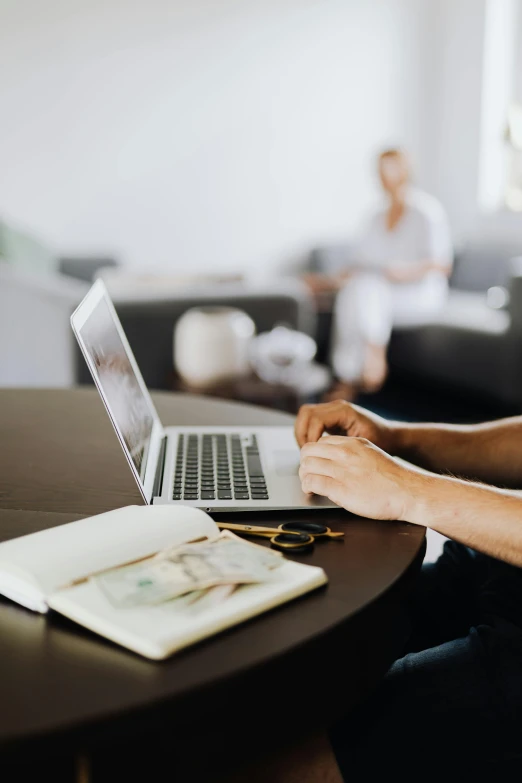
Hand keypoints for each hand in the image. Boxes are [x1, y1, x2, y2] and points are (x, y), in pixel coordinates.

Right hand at [295, 400, 396, 452]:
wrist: (392, 437)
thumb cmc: (382, 443)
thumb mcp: (362, 447)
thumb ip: (342, 450)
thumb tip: (321, 459)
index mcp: (345, 411)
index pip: (315, 419)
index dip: (310, 437)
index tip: (315, 454)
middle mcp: (337, 407)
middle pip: (305, 413)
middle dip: (302, 434)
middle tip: (307, 453)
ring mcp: (333, 410)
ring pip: (305, 416)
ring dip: (302, 434)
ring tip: (309, 452)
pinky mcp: (331, 418)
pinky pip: (311, 421)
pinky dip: (308, 434)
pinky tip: (315, 449)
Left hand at [299, 436, 418, 519]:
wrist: (408, 492)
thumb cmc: (392, 478)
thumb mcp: (370, 454)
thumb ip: (352, 453)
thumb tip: (334, 458)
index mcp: (352, 443)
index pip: (320, 442)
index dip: (314, 454)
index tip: (316, 464)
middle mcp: (345, 454)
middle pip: (308, 451)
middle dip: (305, 463)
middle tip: (308, 474)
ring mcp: (342, 470)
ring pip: (306, 466)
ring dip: (304, 476)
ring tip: (308, 485)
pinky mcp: (340, 489)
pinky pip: (312, 482)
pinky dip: (307, 487)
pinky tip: (311, 491)